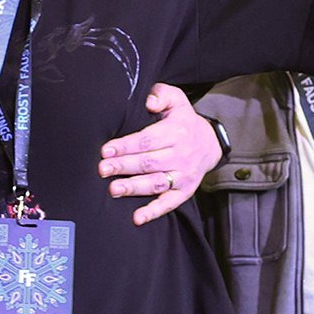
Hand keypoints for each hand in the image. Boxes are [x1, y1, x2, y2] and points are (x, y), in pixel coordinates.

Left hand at [99, 83, 220, 225]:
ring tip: (114, 189)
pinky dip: (154, 212)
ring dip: (134, 188)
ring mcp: (183, 175)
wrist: (210, 143)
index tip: (106, 150)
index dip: (126, 145)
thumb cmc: (182, 120)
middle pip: (149, 162)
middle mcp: (181, 154)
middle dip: (124, 166)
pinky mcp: (184, 191)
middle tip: (103, 169)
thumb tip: (148, 103)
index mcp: (176, 131)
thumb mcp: (176, 100)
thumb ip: (161, 95)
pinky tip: (137, 218)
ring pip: (156, 183)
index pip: (147, 139)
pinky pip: (169, 204)